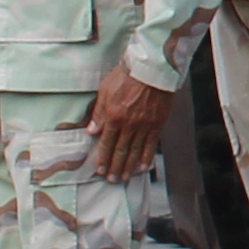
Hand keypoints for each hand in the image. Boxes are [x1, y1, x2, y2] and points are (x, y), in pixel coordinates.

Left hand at [90, 64, 170, 182]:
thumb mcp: (105, 90)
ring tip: (125, 177)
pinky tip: (143, 167)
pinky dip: (146, 156)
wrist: (151, 69)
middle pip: (120, 150)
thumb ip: (99, 112)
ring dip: (129, 166)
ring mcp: (144, 126)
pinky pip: (151, 144)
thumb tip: (92, 130)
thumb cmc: (125, 76)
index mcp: (113, 116)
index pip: (106, 143)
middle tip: (112, 179)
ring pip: (135, 150)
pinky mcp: (157, 123)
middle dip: (115, 167)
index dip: (103, 158)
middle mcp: (128, 125)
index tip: (100, 169)